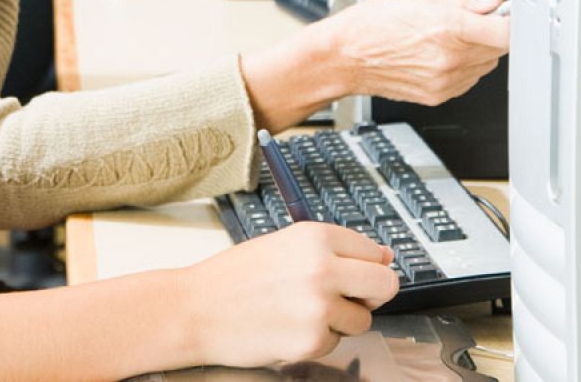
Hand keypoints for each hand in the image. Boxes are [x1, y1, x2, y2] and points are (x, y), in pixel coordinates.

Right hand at [184, 222, 397, 367]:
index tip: (349, 274)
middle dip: (371, 295)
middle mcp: (323, 268)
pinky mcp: (312, 340)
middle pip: (385, 285)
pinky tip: (287, 328)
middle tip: (345, 298)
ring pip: (362, 320)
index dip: (363, 266)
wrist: (195, 310)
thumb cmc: (234, 278)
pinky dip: (317, 340)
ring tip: (299, 312)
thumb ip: (334, 251)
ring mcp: (319, 307)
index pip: (373, 252)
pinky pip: (336, 343)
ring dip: (339, 321)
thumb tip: (385, 257)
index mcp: (315, 237)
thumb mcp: (284, 246)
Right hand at [321, 0, 508, 105]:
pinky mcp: (440, 95)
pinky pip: (468, 80)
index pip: (506, 32)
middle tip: (468, 22)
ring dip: (476, 52)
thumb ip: (462, 0)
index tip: (507, 16)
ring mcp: (446, 81)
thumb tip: (490, 2)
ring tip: (445, 39)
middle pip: (499, 49)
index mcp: (448, 29)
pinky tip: (438, 56)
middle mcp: (450, 58)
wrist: (344, 58)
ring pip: (485, 65)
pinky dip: (462, 68)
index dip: (511, 21)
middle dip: (489, 33)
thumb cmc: (372, 26)